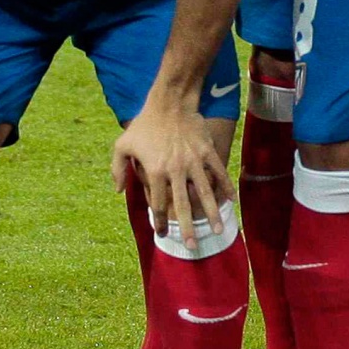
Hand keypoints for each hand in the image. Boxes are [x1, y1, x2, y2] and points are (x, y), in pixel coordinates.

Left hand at [111, 102, 233, 245]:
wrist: (170, 102)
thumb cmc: (144, 124)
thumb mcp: (122, 144)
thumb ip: (117, 169)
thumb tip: (118, 191)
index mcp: (155, 171)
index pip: (158, 204)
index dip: (160, 221)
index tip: (162, 234)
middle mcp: (175, 170)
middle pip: (182, 205)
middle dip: (187, 228)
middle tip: (193, 247)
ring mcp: (194, 161)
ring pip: (204, 193)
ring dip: (211, 214)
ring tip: (218, 230)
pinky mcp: (207, 151)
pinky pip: (218, 172)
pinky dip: (225, 187)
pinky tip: (230, 200)